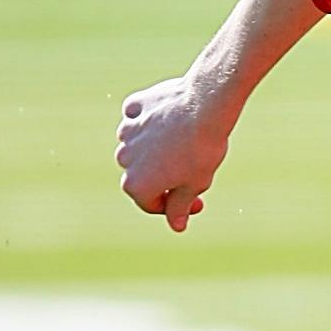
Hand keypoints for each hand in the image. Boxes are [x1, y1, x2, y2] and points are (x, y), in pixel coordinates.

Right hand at [115, 75, 232, 231]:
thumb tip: (176, 225)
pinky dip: (151, 120)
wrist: (205, 105)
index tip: (197, 201)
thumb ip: (180, 207)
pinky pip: (138, 117)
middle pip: (143, 174)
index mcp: (137, 185)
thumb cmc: (201, 149)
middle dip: (164, 177)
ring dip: (157, 148)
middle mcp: (125, 159)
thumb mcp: (194, 185)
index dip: (175, 207)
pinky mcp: (134, 106)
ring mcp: (127, 130)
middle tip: (193, 171)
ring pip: (139, 145)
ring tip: (184, 144)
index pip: (151, 204)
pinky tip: (170, 119)